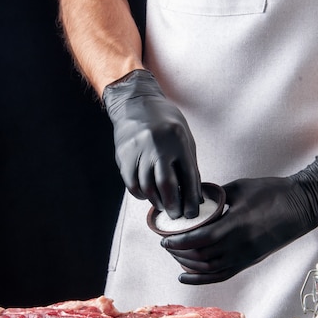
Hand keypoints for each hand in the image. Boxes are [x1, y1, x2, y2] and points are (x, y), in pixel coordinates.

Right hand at [102, 69, 201, 218]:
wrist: (136, 103)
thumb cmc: (166, 124)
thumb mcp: (184, 138)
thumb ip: (188, 166)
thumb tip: (193, 198)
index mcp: (177, 139)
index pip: (188, 176)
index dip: (190, 199)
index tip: (192, 214)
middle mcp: (157, 144)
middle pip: (165, 185)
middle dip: (173, 206)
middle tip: (176, 215)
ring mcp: (138, 150)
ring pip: (147, 187)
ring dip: (156, 201)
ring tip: (163, 205)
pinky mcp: (123, 155)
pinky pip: (132, 184)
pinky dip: (141, 194)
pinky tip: (148, 194)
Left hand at [160, 157, 317, 283]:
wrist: (302, 206)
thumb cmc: (272, 192)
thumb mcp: (238, 188)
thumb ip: (214, 197)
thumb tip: (191, 201)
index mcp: (237, 224)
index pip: (200, 239)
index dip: (179, 242)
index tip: (164, 238)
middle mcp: (240, 245)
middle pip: (201, 257)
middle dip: (179, 252)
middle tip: (166, 243)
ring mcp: (246, 256)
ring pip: (209, 268)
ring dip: (187, 264)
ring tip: (174, 255)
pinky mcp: (250, 261)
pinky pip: (222, 275)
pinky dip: (202, 277)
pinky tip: (185, 275)